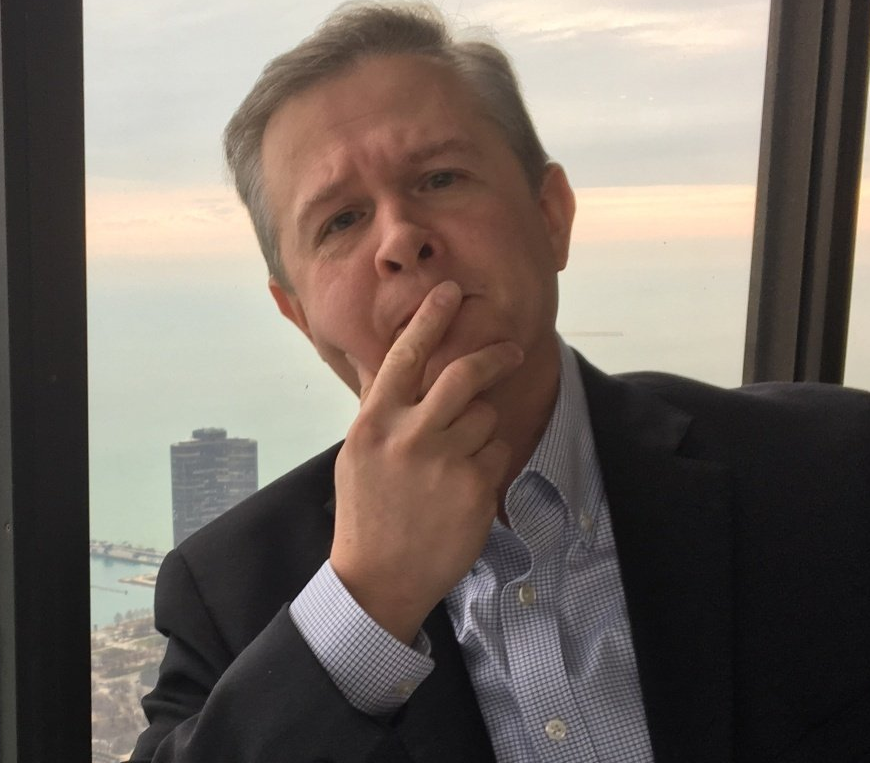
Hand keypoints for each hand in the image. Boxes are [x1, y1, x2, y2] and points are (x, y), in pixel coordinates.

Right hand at [329, 280, 522, 644]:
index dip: (430, 318)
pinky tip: (465, 486)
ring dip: (482, 427)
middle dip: (494, 357)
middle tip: (512, 351)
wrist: (377, 579)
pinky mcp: (475, 489)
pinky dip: (489, 460)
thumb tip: (377, 360)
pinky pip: (498, 452)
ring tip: (459, 458)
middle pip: (463, 375)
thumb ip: (375, 404)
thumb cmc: (367, 509)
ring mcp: (444, 463)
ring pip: (486, 416)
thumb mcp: (357, 452)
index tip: (450, 290)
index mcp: (375, 422)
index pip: (405, 356)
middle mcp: (409, 436)